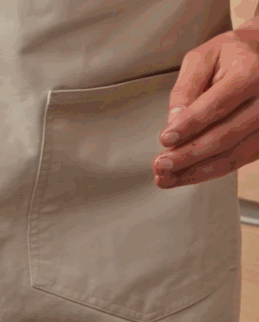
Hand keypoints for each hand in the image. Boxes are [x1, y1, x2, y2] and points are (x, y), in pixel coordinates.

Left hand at [154, 24, 258, 188]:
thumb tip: (174, 121)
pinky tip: (186, 175)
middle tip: (160, 165)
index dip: (190, 125)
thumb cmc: (230, 55)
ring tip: (166, 178)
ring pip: (233, 154)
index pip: (217, 105)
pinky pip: (239, 160)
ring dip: (196, 171)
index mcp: (250, 73)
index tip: (165, 139)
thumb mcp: (202, 59)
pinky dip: (210, 171)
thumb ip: (186, 88)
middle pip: (226, 134)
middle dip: (189, 154)